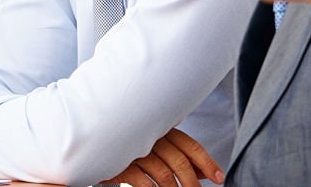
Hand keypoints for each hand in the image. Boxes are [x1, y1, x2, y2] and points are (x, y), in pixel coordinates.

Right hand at [105, 127, 223, 186]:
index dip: (207, 162)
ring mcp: (134, 148)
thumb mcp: (155, 146)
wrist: (91, 139)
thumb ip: (178, 156)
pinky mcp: (119, 162)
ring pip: (164, 174)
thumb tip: (204, 172)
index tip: (219, 177)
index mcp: (160, 128)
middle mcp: (149, 136)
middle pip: (179, 162)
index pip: (190, 145)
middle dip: (192, 183)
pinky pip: (143, 181)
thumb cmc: (127, 144)